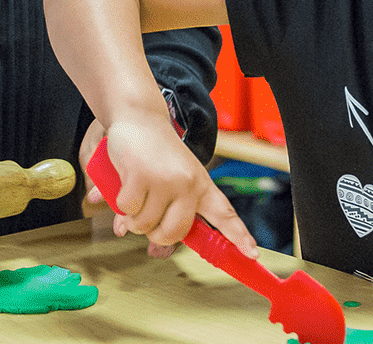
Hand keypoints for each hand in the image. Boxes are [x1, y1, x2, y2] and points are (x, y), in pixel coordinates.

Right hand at [92, 117, 257, 259]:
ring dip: (133, 220)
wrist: (139, 117)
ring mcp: (165, 180)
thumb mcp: (170, 177)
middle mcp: (187, 184)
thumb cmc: (156, 151)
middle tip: (147, 222)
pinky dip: (121, 205)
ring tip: (135, 198)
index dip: (238, 236)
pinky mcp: (141, 176)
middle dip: (155, 235)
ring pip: (145, 225)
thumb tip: (124, 231)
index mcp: (201, 184)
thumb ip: (157, 208)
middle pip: (173, 233)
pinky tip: (125, 185)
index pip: (224, 214)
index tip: (252, 254)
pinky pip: (127, 210)